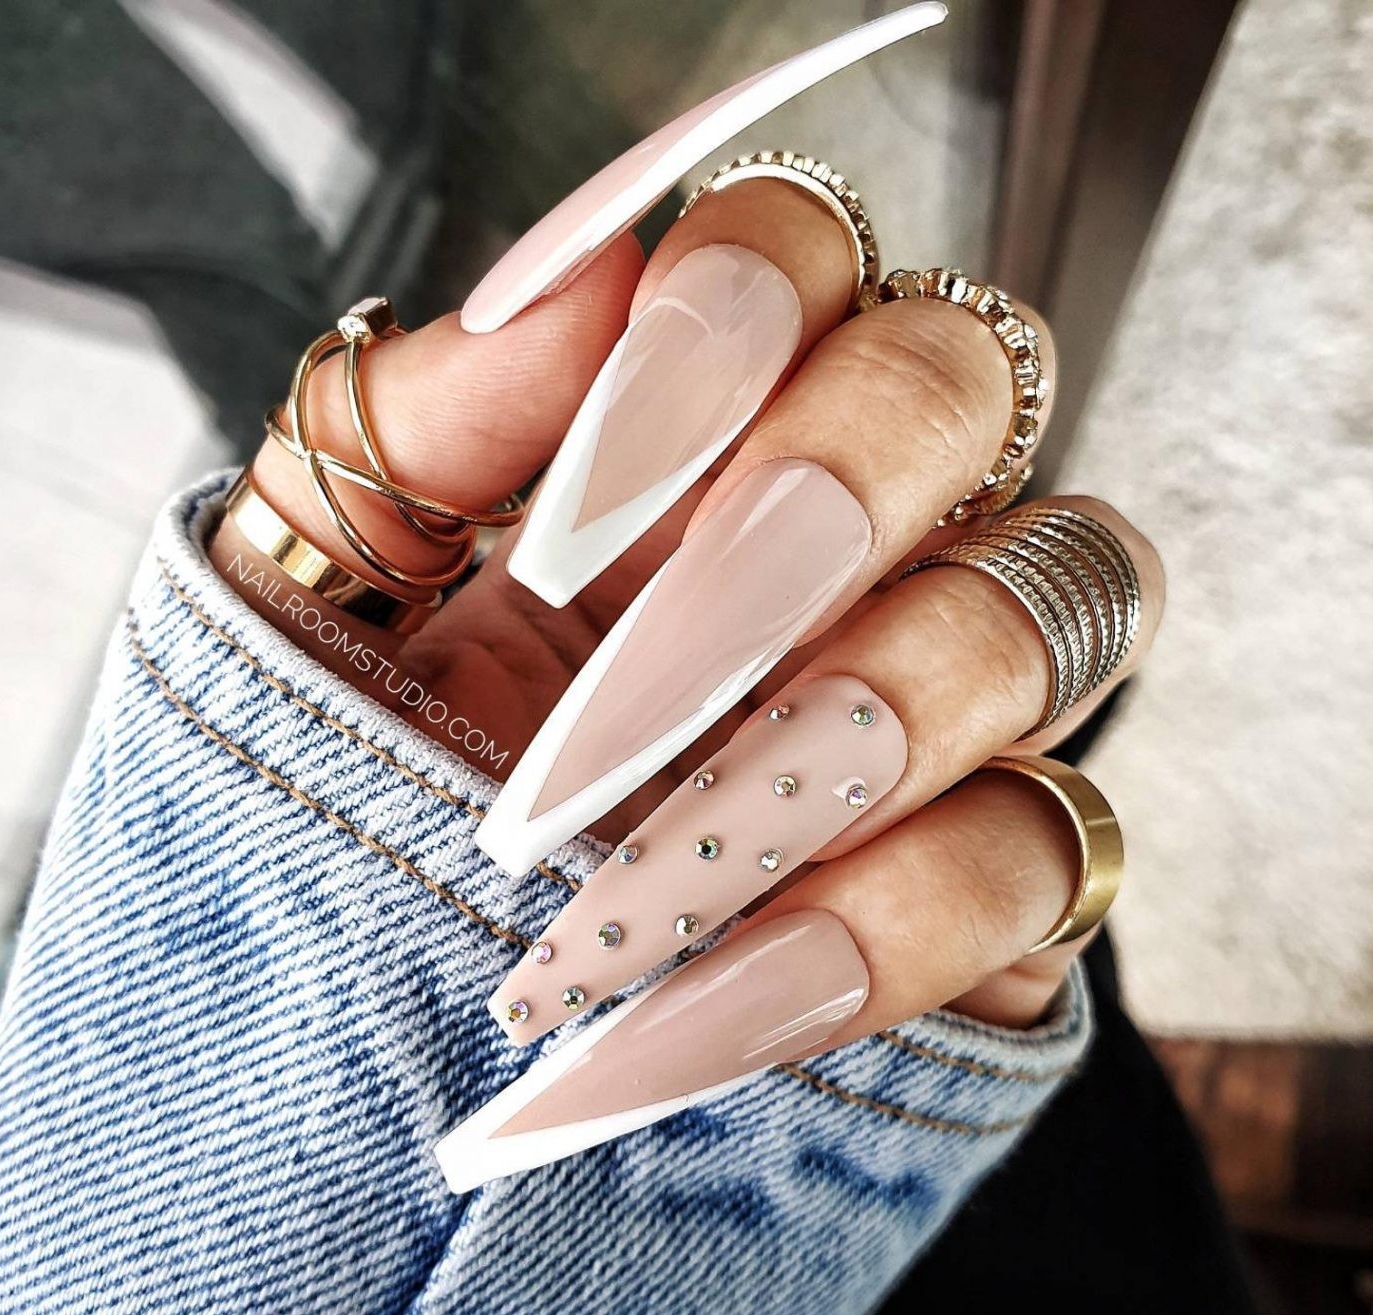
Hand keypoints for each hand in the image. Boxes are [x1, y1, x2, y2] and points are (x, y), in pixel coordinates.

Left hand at [215, 175, 1162, 1058]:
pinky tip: (706, 1011)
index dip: (731, 316)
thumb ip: (421, 427)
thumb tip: (575, 270)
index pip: (800, 246)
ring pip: (1041, 617)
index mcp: (690, 428)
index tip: (574, 506)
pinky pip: (1039, 859)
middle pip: (960, 389)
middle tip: (615, 709)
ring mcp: (953, 690)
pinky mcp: (1002, 868)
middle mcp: (854, 522)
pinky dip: (886, 933)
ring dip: (846, 746)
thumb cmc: (365, 768)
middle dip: (802, 519)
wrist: (399, 991)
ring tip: (628, 907)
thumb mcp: (331, 600)